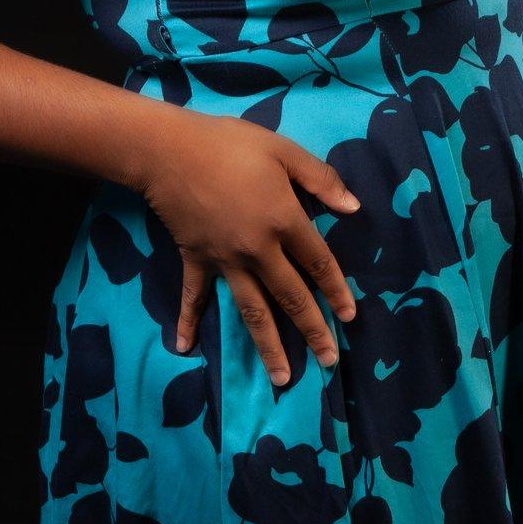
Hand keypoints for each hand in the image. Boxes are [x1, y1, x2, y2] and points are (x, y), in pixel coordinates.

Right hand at [140, 110, 360, 388]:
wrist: (168, 151)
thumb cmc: (230, 145)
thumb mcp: (283, 151)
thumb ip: (321, 179)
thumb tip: (354, 207)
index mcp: (283, 221)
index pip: (319, 263)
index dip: (337, 290)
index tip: (350, 317)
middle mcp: (258, 250)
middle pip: (291, 297)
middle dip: (312, 331)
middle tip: (329, 363)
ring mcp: (225, 260)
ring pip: (252, 310)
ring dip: (268, 346)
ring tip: (282, 378)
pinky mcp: (197, 260)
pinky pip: (194, 296)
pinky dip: (188, 321)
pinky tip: (184, 347)